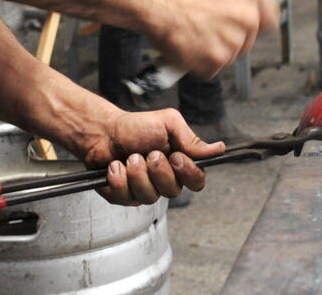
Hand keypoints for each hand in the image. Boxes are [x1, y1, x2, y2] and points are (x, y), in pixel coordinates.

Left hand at [81, 107, 224, 205]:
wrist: (103, 131)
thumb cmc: (136, 127)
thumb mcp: (167, 123)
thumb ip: (190, 138)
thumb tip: (218, 149)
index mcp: (179, 166)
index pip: (197, 181)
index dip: (188, 173)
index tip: (175, 156)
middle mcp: (164, 182)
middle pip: (173, 191)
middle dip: (158, 170)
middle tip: (148, 153)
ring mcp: (144, 191)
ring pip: (149, 197)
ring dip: (136, 173)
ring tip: (129, 157)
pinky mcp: (123, 197)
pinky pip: (125, 198)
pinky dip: (118, 178)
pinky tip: (114, 166)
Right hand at [152, 0, 279, 78]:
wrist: (157, 3)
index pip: (270, 19)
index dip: (253, 22)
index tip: (239, 23)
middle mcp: (247, 20)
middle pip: (247, 40)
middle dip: (230, 37)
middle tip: (208, 26)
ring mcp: (233, 42)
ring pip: (229, 55)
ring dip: (213, 50)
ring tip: (196, 35)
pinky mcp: (216, 60)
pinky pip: (212, 69)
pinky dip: (200, 63)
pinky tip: (190, 46)